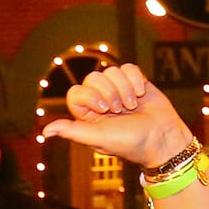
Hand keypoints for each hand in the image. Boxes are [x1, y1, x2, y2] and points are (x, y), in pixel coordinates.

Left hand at [42, 63, 193, 168]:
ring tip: (132, 106)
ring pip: (111, 71)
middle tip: (120, 110)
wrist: (161, 137)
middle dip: (109, 92)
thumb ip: (72, 131)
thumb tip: (46, 131)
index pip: (76, 92)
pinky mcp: (134, 82)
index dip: (90, 96)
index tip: (104, 110)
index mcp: (86, 115)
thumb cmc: (129, 141)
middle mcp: (99, 101)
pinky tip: (141, 93)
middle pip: (93, 78)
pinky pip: (128, 68)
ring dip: (124, 88)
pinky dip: (135, 79)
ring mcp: (117, 90)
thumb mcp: (97, 137)